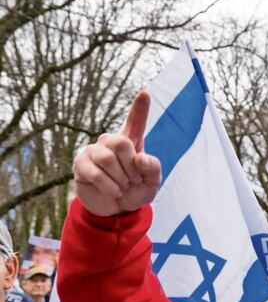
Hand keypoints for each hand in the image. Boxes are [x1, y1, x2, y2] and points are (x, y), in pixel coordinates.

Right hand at [74, 91, 160, 216]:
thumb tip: (139, 158)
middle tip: (134, 180)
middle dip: (131, 167)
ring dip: (120, 178)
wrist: (117, 209)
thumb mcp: (152, 183)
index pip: (135, 121)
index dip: (140, 108)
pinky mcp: (81, 164)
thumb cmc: (135, 191)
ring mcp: (94, 151)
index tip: (145, 92)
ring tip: (123, 187)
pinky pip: (95, 173)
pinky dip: (109, 186)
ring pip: (107, 158)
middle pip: (121, 143)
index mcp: (131, 142)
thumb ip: (153, 168)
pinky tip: (114, 191)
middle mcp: (111, 142)